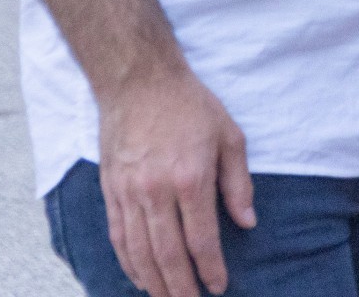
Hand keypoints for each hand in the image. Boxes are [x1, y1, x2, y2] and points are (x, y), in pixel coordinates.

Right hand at [96, 65, 255, 296]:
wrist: (139, 81)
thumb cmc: (191, 106)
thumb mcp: (230, 136)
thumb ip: (238, 184)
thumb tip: (247, 223)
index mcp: (191, 179)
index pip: (201, 239)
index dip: (211, 269)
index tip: (219, 287)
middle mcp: (156, 192)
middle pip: (168, 255)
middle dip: (181, 287)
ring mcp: (129, 193)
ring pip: (139, 252)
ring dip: (154, 282)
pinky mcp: (110, 191)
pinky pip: (118, 237)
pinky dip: (128, 263)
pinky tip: (140, 278)